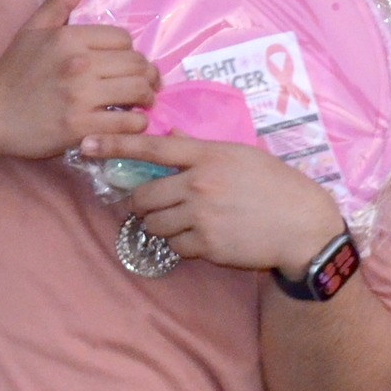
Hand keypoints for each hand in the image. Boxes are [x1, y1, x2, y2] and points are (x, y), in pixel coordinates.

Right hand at [0, 0, 161, 158]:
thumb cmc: (15, 70)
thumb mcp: (33, 28)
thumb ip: (59, 1)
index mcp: (69, 38)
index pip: (123, 39)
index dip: (128, 51)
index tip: (124, 63)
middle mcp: (78, 64)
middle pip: (137, 64)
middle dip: (147, 75)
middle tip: (146, 85)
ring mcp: (80, 97)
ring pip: (138, 91)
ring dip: (147, 98)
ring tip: (141, 102)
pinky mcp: (81, 127)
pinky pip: (127, 123)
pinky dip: (136, 124)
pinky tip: (129, 122)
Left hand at [79, 132, 345, 274]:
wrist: (302, 224)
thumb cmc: (276, 185)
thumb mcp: (242, 156)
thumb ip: (204, 151)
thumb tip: (173, 143)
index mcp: (209, 156)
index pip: (151, 148)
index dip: (115, 145)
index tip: (87, 145)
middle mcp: (200, 184)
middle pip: (144, 195)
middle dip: (141, 203)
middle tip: (152, 206)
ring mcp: (202, 216)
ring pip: (154, 224)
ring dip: (161, 225)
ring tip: (183, 223)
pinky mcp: (207, 245)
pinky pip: (175, 246)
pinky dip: (182, 245)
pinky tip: (204, 238)